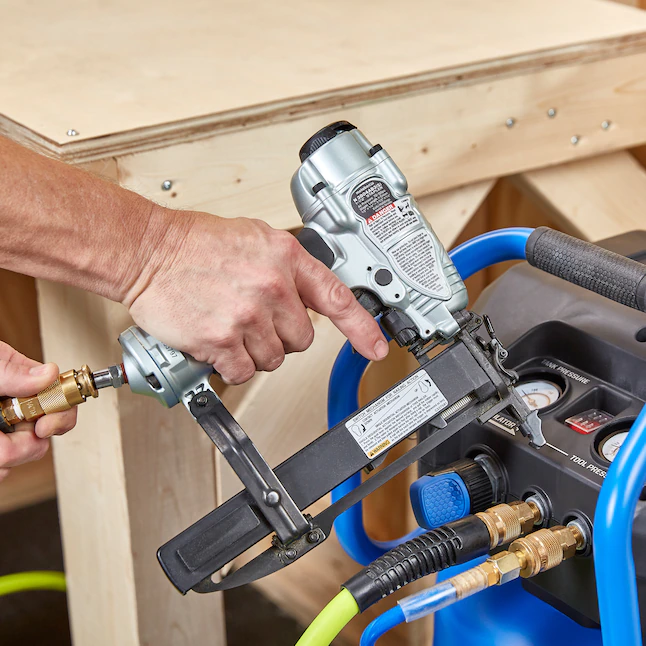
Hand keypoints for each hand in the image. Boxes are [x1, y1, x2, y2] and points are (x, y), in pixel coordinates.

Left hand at [0, 342, 76, 481]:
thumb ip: (11, 368)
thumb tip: (49, 373)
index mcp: (19, 385)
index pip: (61, 401)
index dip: (60, 416)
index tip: (44, 425)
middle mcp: (15, 410)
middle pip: (45, 437)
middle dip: (28, 446)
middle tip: (5, 443)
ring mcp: (5, 430)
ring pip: (25, 456)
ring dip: (9, 458)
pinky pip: (6, 469)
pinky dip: (1, 468)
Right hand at [124, 211, 388, 383]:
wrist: (149, 252)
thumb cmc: (196, 244)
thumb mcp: (255, 238)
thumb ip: (287, 266)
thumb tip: (308, 293)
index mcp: (286, 258)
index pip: (337, 299)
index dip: (362, 329)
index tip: (375, 348)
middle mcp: (272, 287)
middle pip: (302, 340)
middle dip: (281, 336)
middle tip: (254, 319)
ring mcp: (248, 315)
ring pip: (273, 359)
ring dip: (253, 351)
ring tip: (230, 325)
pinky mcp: (221, 340)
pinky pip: (243, 372)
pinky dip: (231, 365)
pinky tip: (218, 343)